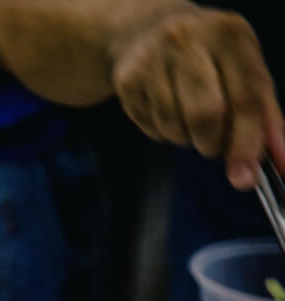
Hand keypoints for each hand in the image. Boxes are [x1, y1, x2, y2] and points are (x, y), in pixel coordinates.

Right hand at [110, 6, 284, 188]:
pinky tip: (165, 111)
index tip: (246, 174)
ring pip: (173, 125)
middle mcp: (188, 40)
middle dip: (211, 143)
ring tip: (188, 121)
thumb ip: (265, 117)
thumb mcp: (243, 71)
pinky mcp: (126, 79)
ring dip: (185, 138)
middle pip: (205, 113)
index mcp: (229, 34)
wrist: (146, 29)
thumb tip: (280, 164)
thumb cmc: (206, 56)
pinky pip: (151, 127)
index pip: (244, 96)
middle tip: (212, 146)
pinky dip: (163, 132)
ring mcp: (152, 58)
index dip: (247, 141)